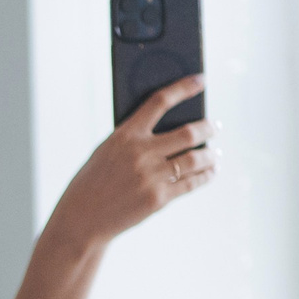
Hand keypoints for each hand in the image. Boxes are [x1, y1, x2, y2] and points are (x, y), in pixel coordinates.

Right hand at [46, 74, 216, 249]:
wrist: (83, 218)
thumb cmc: (95, 181)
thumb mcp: (108, 151)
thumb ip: (135, 139)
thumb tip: (173, 132)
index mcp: (125, 134)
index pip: (160, 101)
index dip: (184, 87)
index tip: (201, 80)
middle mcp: (141, 152)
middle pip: (187, 132)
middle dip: (208, 127)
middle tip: (215, 126)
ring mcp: (152, 176)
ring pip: (195, 159)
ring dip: (210, 154)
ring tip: (215, 153)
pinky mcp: (159, 199)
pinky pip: (191, 183)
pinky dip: (206, 175)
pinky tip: (211, 171)